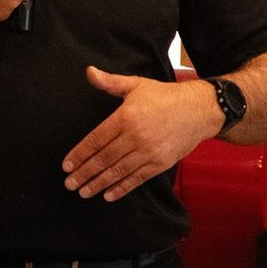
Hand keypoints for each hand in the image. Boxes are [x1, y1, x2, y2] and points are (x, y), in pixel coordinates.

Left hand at [62, 66, 220, 200]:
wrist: (199, 110)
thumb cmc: (165, 96)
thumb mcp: (137, 85)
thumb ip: (110, 82)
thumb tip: (89, 71)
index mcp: (126, 117)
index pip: (96, 139)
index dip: (80, 154)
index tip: (67, 165)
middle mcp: (135, 136)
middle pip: (103, 159)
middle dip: (84, 173)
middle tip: (69, 184)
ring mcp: (149, 152)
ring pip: (117, 171)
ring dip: (98, 184)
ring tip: (83, 192)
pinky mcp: (160, 163)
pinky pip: (136, 179)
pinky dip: (121, 188)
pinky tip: (108, 195)